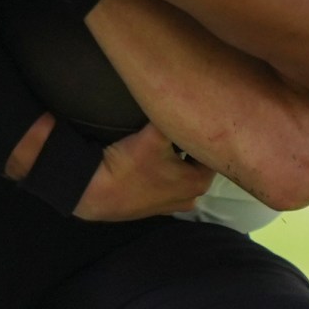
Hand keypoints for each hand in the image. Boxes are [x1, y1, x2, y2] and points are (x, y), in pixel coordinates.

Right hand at [74, 124, 214, 220]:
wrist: (96, 193)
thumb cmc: (130, 164)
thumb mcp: (155, 134)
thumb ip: (173, 118)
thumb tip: (186, 99)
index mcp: (200, 182)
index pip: (213, 152)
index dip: (205, 135)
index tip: (197, 119)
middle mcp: (193, 197)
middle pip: (200, 164)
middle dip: (192, 147)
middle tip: (182, 126)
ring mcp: (174, 206)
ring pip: (184, 175)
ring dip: (180, 160)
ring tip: (169, 142)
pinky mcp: (156, 209)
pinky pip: (169, 185)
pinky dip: (166, 174)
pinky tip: (155, 162)